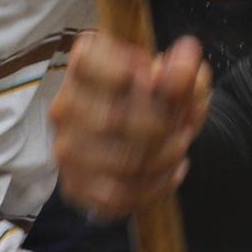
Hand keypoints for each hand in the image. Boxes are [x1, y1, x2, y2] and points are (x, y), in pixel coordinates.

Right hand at [47, 29, 211, 219]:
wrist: (156, 138)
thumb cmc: (162, 99)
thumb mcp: (181, 80)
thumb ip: (182, 70)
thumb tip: (186, 56)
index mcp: (84, 67)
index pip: (86, 61)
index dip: (119, 69)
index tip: (150, 76)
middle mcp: (65, 106)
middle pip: (109, 119)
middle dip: (160, 125)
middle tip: (184, 122)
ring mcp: (66, 148)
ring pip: (117, 162)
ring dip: (163, 157)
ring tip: (182, 144)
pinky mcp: (75, 184)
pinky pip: (116, 195)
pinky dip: (155, 187)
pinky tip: (173, 171)